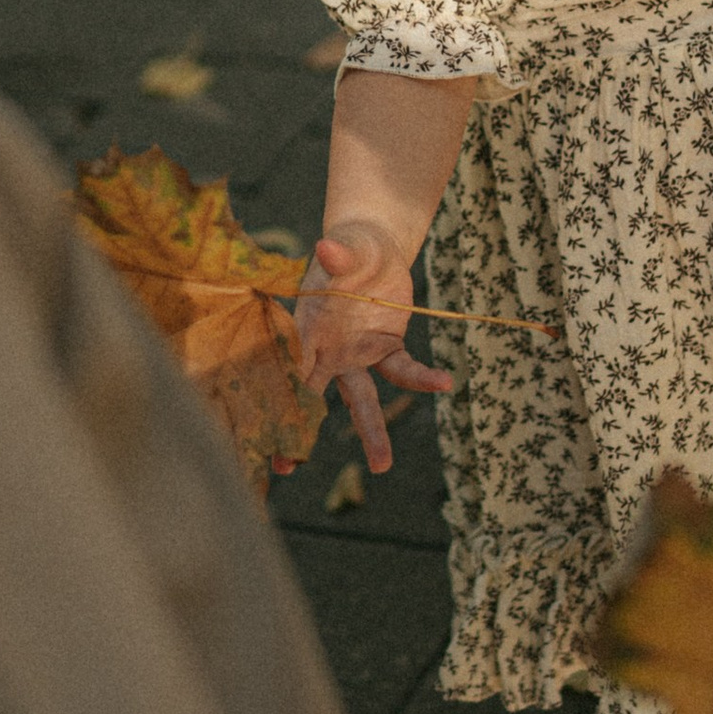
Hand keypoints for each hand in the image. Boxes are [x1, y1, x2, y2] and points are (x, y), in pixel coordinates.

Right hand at [292, 219, 452, 473]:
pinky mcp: (384, 350)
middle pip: (309, 395)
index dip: (275, 401)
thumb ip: (339, 254)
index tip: (268, 434)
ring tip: (382, 466)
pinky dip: (422, 379)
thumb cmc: (351, 245)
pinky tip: (444, 382)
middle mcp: (326, 348)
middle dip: (298, 432)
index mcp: (305, 327)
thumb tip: (326, 248)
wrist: (374, 245)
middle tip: (285, 468)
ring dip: (371, 432)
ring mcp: (355, 354)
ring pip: (361, 400)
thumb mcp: (348, 246)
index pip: (286, 369)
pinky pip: (401, 372)